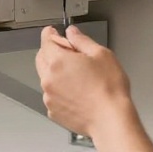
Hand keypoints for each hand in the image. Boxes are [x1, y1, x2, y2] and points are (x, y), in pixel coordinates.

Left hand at [36, 26, 141, 142]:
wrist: (111, 120)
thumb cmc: (109, 90)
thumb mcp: (101, 54)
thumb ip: (81, 40)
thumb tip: (72, 33)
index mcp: (58, 61)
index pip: (45, 40)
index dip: (50, 34)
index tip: (52, 32)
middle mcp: (49, 79)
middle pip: (42, 58)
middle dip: (51, 52)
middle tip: (69, 54)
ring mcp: (49, 97)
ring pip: (46, 77)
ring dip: (55, 72)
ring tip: (78, 77)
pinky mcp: (53, 111)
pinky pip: (51, 95)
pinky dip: (59, 91)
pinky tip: (76, 92)